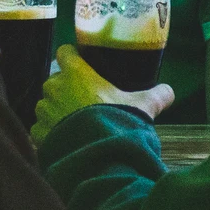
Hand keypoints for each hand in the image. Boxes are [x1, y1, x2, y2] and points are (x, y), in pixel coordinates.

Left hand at [30, 46, 174, 145]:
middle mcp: (55, 88)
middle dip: (63, 88)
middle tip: (81, 100)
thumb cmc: (119, 122)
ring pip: (44, 105)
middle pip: (53, 80)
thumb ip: (156, 96)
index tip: (79, 63)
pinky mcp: (39, 135)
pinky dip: (48, 133)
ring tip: (72, 123)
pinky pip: (40, 129)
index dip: (71, 57)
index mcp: (77, 74)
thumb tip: (169, 91)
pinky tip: (64, 140)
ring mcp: (45, 112)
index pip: (64, 52)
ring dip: (54, 110)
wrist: (101, 157)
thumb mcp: (143, 107)